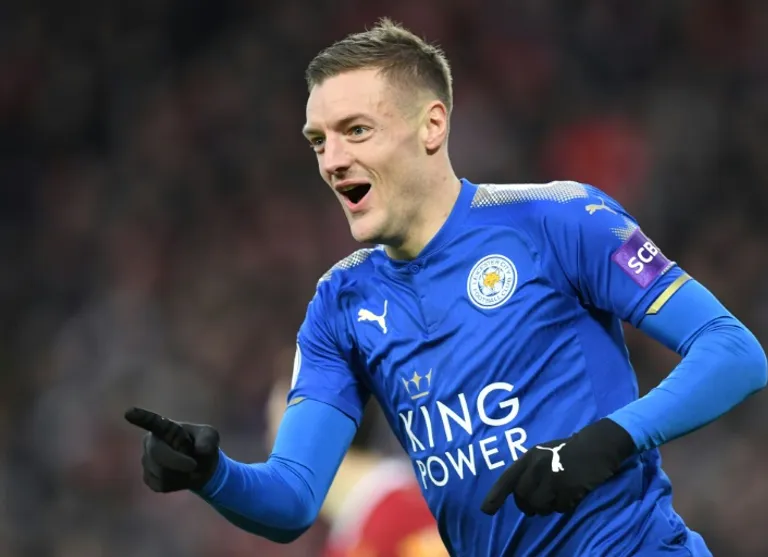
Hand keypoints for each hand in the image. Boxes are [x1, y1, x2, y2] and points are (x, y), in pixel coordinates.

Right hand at [125, 407, 220, 492]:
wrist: (200, 467)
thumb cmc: (203, 445)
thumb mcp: (211, 437)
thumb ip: (208, 441)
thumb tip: (200, 451)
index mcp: (165, 428)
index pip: (152, 422)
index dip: (141, 417)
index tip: (129, 413)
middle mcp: (151, 442)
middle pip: (158, 455)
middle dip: (178, 462)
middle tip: (194, 465)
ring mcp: (146, 460)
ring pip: (162, 472)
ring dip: (180, 473)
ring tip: (186, 466)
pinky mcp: (148, 478)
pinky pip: (162, 485)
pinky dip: (177, 483)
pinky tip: (180, 476)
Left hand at [480, 418, 635, 515]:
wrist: (596, 445)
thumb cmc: (567, 450)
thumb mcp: (543, 454)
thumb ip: (529, 471)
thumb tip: (520, 495)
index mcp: (529, 457)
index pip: (507, 479)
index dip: (495, 496)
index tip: (486, 510)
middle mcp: (538, 467)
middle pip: (523, 498)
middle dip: (529, 506)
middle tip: (539, 504)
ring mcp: (553, 477)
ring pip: (540, 506)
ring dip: (547, 507)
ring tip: (558, 496)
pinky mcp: (569, 488)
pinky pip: (559, 508)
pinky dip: (564, 506)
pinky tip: (571, 494)